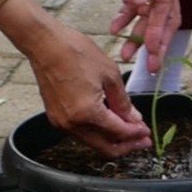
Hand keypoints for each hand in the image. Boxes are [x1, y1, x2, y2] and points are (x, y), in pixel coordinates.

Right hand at [0, 0, 150, 155]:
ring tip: (128, 130)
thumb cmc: (74, 51)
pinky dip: (97, 131)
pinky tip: (108, 122)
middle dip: (127, 145)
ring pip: (93, 142)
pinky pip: (81, 132)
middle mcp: (72, 123)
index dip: (136, 134)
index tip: (146, 133)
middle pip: (105, 148)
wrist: (44, 43)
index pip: (118, 133)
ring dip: (112, 139)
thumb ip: (123, 101)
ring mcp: (61, 122)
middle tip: (142, 140)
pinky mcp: (56, 117)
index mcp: (87, 112)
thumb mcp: (109, 73)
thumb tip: (133, 118)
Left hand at [89, 0, 182, 74]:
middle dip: (156, 40)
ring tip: (126, 53)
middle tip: (147, 65)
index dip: (159, 30)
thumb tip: (140, 7)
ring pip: (151, 12)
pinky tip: (116, 28)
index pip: (167, 4)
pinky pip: (136, 1)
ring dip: (141, 33)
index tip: (152, 52)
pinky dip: (128, 16)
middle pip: (166, 14)